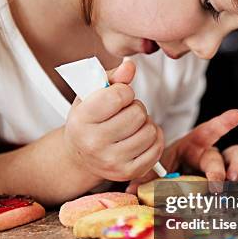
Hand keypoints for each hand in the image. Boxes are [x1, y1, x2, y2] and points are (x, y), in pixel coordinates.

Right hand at [63, 59, 163, 181]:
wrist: (80, 156)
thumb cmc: (88, 121)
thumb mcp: (90, 95)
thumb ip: (111, 77)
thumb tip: (130, 66)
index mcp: (82, 120)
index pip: (118, 96)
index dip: (124, 91)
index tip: (118, 96)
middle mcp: (94, 144)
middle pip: (137, 113)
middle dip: (135, 108)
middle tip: (124, 113)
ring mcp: (112, 161)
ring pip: (150, 130)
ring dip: (145, 123)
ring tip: (131, 126)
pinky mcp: (129, 173)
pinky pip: (157, 148)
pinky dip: (154, 138)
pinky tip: (140, 136)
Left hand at [126, 109, 237, 191]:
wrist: (167, 193)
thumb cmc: (162, 175)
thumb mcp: (152, 173)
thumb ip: (144, 179)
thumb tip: (132, 189)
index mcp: (191, 148)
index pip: (207, 132)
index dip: (222, 124)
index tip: (236, 115)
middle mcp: (209, 157)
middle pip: (219, 156)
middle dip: (220, 169)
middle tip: (216, 185)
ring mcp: (222, 171)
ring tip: (233, 185)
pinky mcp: (230, 187)